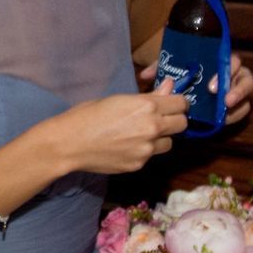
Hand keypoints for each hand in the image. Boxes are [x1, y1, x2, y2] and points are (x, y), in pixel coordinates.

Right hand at [55, 90, 188, 173]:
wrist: (70, 143)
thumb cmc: (89, 114)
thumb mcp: (119, 99)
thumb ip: (149, 96)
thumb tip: (169, 87)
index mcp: (147, 106)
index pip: (181, 103)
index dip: (177, 102)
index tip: (171, 104)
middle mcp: (152, 128)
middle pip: (182, 124)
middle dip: (174, 119)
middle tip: (161, 119)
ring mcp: (146, 149)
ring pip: (170, 142)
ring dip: (162, 137)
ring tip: (142, 134)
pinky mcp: (139, 164)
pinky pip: (152, 155)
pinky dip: (145, 150)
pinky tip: (127, 146)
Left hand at [135, 53, 252, 124]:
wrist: (183, 95)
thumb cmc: (181, 75)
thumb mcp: (170, 69)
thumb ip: (159, 68)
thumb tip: (145, 75)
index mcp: (219, 62)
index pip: (232, 61)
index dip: (226, 71)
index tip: (210, 86)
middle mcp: (232, 75)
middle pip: (246, 78)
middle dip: (237, 89)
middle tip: (222, 100)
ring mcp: (236, 91)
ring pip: (247, 96)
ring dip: (239, 104)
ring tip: (225, 112)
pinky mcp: (235, 107)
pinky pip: (242, 111)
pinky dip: (235, 115)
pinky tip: (224, 121)